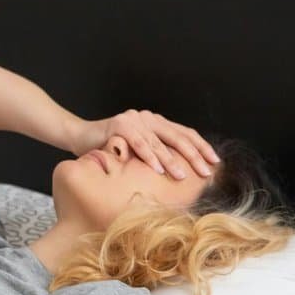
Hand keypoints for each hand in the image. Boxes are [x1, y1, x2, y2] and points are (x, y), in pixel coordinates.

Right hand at [71, 109, 218, 178]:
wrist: (79, 137)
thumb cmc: (109, 148)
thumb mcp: (138, 152)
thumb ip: (156, 155)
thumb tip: (182, 175)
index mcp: (156, 122)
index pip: (185, 133)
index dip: (201, 147)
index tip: (215, 162)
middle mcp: (147, 117)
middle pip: (177, 137)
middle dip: (194, 156)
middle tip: (205, 172)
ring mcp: (133, 120)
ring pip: (159, 142)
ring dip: (172, 161)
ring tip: (182, 176)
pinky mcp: (119, 126)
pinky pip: (138, 143)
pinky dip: (150, 157)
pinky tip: (158, 169)